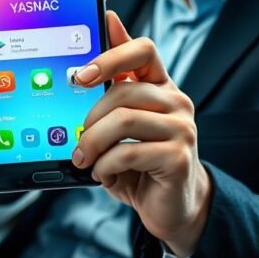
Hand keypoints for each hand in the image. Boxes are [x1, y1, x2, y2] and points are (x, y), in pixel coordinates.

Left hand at [71, 11, 211, 257]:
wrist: (170, 207)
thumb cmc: (139, 164)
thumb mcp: (119, 127)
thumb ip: (107, 97)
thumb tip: (81, 67)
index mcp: (160, 87)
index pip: (142, 50)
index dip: (111, 56)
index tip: (81, 73)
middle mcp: (176, 102)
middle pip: (123, 90)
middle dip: (90, 118)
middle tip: (76, 141)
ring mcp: (182, 129)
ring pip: (124, 120)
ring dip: (93, 143)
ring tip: (84, 160)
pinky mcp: (179, 158)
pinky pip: (129, 152)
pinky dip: (105, 166)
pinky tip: (102, 174)